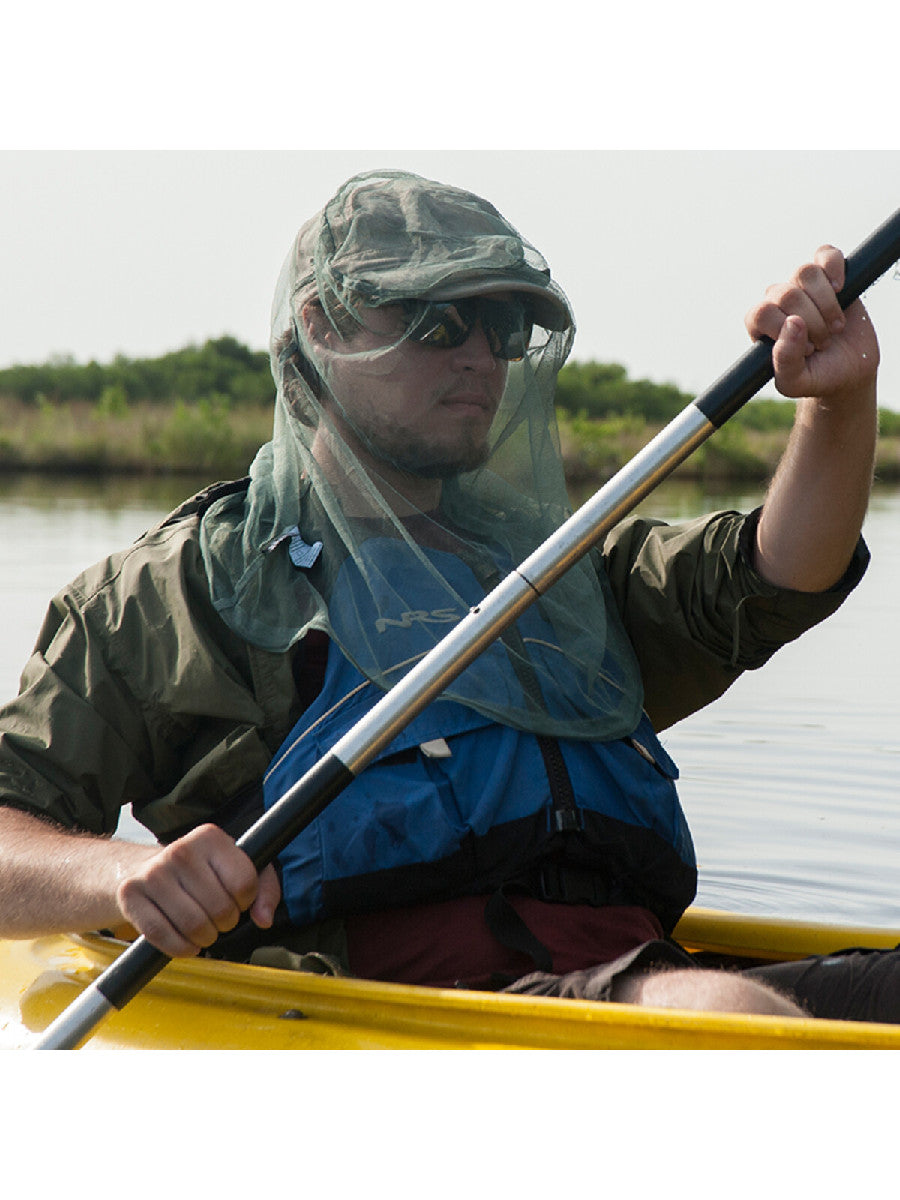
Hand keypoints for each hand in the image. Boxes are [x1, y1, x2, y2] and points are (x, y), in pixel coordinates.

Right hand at [115, 823, 280, 956]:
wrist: (140, 870)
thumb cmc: (197, 872)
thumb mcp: (235, 867)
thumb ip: (263, 888)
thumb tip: (264, 919)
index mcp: (210, 837)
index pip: (245, 882)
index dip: (246, 901)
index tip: (236, 900)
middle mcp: (180, 850)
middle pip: (221, 908)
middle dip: (226, 923)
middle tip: (218, 919)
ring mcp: (153, 872)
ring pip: (194, 925)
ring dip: (205, 938)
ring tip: (203, 931)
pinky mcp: (130, 894)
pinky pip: (162, 935)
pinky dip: (180, 948)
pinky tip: (186, 943)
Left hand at [745, 245, 878, 404]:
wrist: (849, 371)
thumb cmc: (817, 376)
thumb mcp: (795, 381)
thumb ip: (785, 360)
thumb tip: (793, 323)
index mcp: (760, 324)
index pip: (762, 312)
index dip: (787, 330)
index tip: (808, 349)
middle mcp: (777, 301)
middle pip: (787, 294)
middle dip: (812, 322)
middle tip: (823, 343)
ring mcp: (802, 285)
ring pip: (805, 272)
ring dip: (826, 304)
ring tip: (834, 326)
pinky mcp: (828, 273)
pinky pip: (826, 254)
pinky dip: (835, 267)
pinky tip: (841, 289)